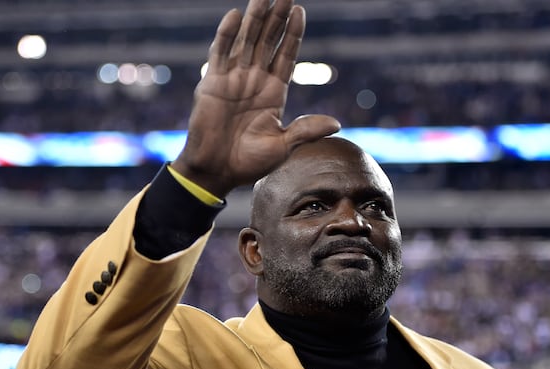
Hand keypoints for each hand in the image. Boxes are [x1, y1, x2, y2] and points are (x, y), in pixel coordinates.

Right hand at [172, 0, 340, 197]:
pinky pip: (220, 53)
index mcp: (274, 92)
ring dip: (254, 18)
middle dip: (276, 17)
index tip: (300, 10)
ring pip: (246, 41)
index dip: (293, 33)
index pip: (286, 55)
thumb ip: (306, 130)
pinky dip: (227, 34)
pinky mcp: (213, 83)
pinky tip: (236, 16)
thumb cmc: (250, 162)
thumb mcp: (283, 146)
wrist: (217, 171)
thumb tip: (337, 123)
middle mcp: (255, 80)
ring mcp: (233, 79)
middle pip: (268, 41)